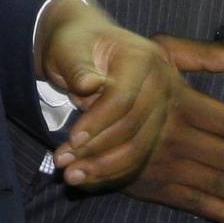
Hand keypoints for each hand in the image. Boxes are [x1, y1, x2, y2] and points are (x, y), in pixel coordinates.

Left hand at [37, 0, 173, 188]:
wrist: (87, 45)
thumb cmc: (74, 44)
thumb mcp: (67, 47)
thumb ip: (76, 65)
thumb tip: (89, 84)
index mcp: (141, 58)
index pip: (122, 98)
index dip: (96, 122)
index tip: (71, 139)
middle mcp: (160, 83)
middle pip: (132, 128)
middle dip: (95, 150)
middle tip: (61, 163)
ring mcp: (161, 107)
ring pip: (137, 148)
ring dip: (103, 167)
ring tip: (70, 175)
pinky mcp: (155, 127)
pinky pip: (137, 156)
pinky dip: (111, 170)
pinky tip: (87, 178)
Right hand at [125, 37, 223, 222]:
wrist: (76, 90)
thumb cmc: (126, 66)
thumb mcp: (163, 50)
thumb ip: (205, 55)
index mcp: (180, 102)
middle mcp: (173, 135)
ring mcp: (162, 163)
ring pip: (215, 183)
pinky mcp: (149, 184)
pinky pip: (190, 202)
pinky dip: (219, 212)